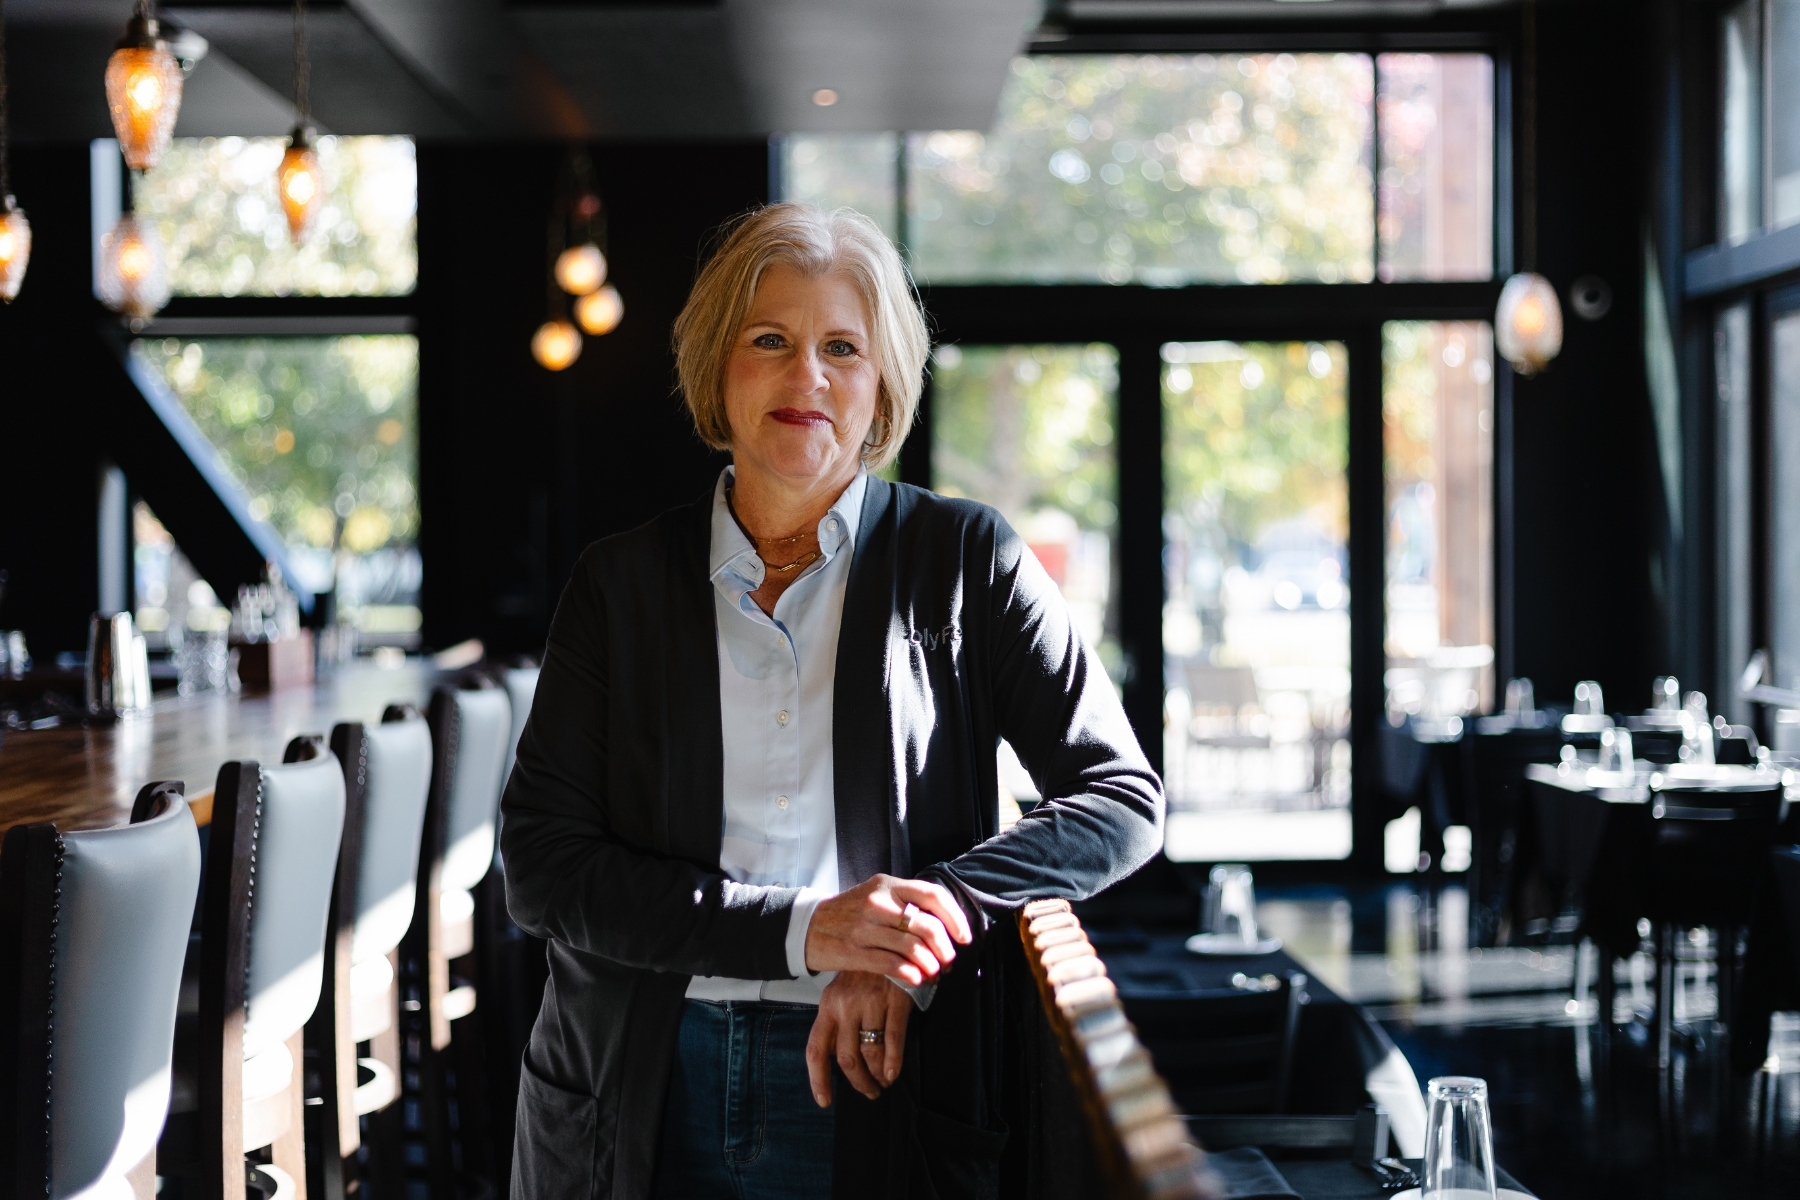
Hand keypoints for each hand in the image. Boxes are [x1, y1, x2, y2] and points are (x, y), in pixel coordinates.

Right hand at [804, 874, 972, 985]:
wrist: (806, 926)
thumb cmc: (849, 913)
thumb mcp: (875, 895)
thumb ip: (905, 903)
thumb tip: (944, 923)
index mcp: (887, 885)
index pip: (932, 895)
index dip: (954, 917)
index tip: (965, 937)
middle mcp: (877, 902)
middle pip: (926, 924)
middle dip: (944, 947)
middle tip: (949, 960)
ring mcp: (864, 927)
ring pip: (911, 947)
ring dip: (930, 964)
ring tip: (934, 972)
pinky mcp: (852, 951)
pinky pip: (890, 964)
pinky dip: (909, 975)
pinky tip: (916, 980)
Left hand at [806, 971, 911, 1104]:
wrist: (890, 941)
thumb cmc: (864, 974)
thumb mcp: (842, 994)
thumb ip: (837, 1024)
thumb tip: (838, 1060)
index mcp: (828, 1006)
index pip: (816, 1049)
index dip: (819, 1079)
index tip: (825, 1101)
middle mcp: (845, 1006)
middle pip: (847, 1058)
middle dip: (858, 1082)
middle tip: (870, 1091)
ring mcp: (871, 1002)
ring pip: (870, 1052)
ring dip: (878, 1074)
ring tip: (884, 1081)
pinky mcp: (895, 999)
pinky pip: (893, 1038)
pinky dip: (894, 1062)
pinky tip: (893, 1073)